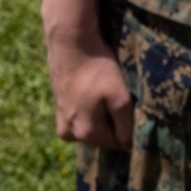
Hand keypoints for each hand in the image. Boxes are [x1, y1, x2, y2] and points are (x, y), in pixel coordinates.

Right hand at [46, 28, 135, 149]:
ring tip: (104, 93)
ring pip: (96, 127)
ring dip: (105, 115)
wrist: (70, 43)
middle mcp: (70, 134)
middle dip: (116, 121)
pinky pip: (83, 119)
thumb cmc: (98, 70)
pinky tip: (93, 93)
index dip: (129, 125)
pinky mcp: (59, 112)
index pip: (120, 143)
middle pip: (106, 136)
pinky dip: (92, 110)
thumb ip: (127, 126)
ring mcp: (62, 123)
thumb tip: (130, 146)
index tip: (129, 105)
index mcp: (86, 134)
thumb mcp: (121, 98)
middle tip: (116, 96)